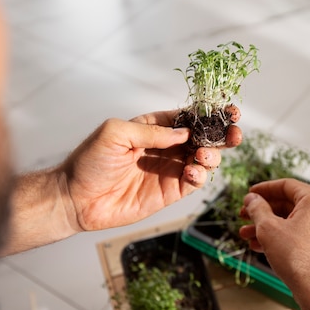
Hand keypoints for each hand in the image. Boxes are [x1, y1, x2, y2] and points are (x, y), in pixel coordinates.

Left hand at [58, 110, 241, 230]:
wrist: (76, 198)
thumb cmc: (89, 161)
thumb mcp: (115, 133)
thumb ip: (151, 131)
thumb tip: (184, 133)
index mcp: (153, 127)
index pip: (188, 117)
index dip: (210, 113)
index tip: (229, 111)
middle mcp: (165, 147)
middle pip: (203, 138)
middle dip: (222, 135)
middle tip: (234, 135)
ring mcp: (169, 170)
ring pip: (204, 160)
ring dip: (212, 156)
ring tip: (204, 157)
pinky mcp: (169, 193)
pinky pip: (194, 183)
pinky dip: (199, 177)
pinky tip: (191, 173)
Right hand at [238, 179, 309, 292]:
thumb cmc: (297, 257)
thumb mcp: (268, 228)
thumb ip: (257, 209)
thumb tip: (251, 199)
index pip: (286, 185)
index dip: (264, 189)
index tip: (249, 194)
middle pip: (286, 204)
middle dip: (261, 211)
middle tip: (243, 215)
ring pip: (289, 221)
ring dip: (265, 227)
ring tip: (245, 234)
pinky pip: (296, 234)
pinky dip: (277, 237)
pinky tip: (258, 245)